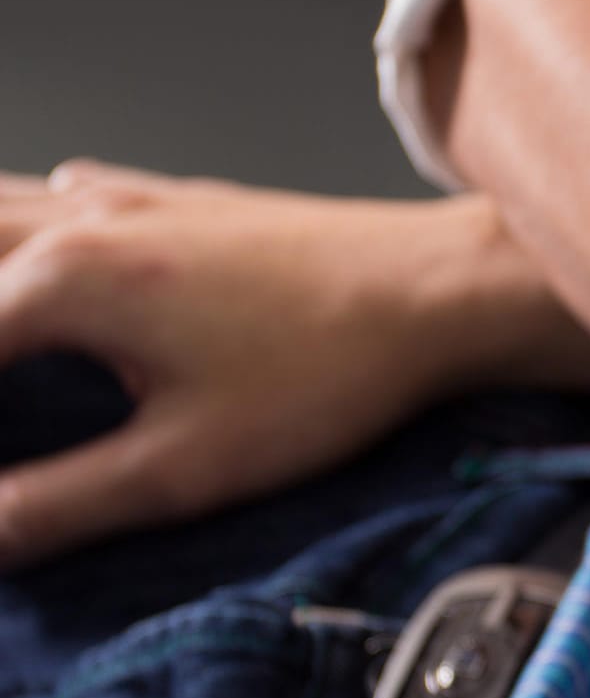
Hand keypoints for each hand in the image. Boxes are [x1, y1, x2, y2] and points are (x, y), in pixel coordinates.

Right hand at [0, 162, 589, 565]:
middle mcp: (82, 224)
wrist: (439, 289)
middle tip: (3, 389)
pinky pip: (63, 193)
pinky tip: (32, 235)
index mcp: (63, 283)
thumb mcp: (185, 465)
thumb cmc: (333, 368)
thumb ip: (63, 504)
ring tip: (3, 328)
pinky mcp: (182, 200)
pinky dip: (20, 220)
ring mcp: (132, 201)